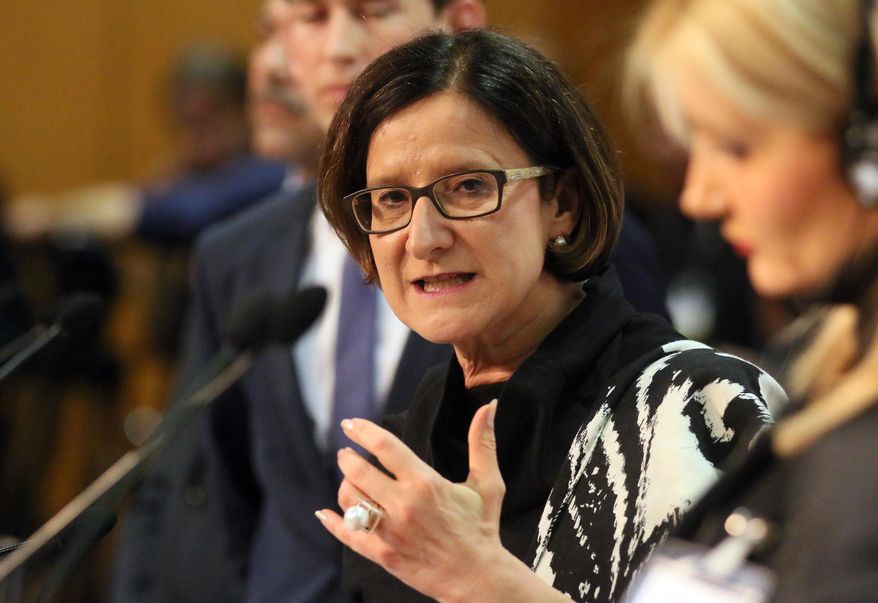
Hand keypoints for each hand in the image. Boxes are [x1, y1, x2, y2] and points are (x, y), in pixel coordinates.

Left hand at [316, 399, 510, 601]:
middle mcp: (404, 505)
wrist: (477, 577)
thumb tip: (488, 406)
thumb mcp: (487, 484)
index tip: (350, 423)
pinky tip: (325, 513)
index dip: (363, 430)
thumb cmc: (481, 528)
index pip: (385, 446)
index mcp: (425, 483)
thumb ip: (483, 443)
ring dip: (344, 485)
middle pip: (358, 471)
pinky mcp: (382, 554)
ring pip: (350, 500)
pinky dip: (332, 522)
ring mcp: (390, 531)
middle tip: (346, 453)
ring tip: (349, 479)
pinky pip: (348, 534)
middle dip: (347, 457)